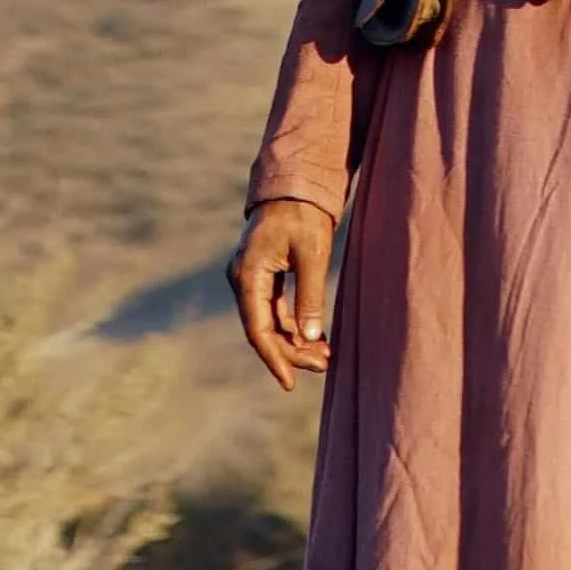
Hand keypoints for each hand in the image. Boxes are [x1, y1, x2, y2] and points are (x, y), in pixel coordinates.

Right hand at [229, 199, 336, 389]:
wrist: (294, 187)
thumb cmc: (303, 216)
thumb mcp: (312, 255)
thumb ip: (309, 296)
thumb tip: (310, 337)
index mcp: (248, 275)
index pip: (257, 329)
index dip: (274, 358)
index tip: (290, 382)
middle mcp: (243, 280)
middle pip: (263, 330)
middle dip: (292, 352)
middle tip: (326, 365)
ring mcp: (251, 280)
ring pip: (270, 323)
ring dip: (295, 341)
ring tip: (327, 357)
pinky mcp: (263, 278)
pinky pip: (275, 311)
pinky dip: (295, 326)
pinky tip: (317, 338)